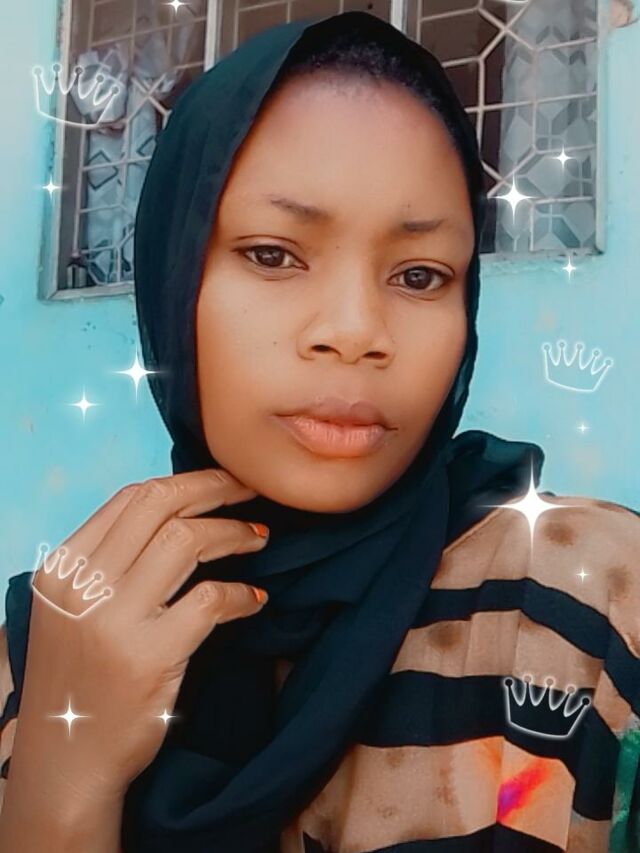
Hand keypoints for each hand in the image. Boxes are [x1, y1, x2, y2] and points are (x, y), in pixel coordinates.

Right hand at [16, 468, 269, 799]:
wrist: (67, 762)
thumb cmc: (80, 680)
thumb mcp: (72, 610)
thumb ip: (111, 563)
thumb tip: (181, 513)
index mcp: (63, 568)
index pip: (131, 498)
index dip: (187, 480)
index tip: (223, 481)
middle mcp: (82, 586)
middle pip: (160, 506)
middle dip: (216, 488)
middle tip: (251, 492)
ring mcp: (114, 621)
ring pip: (187, 540)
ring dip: (234, 533)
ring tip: (259, 538)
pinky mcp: (150, 657)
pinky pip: (210, 600)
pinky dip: (240, 595)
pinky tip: (254, 602)